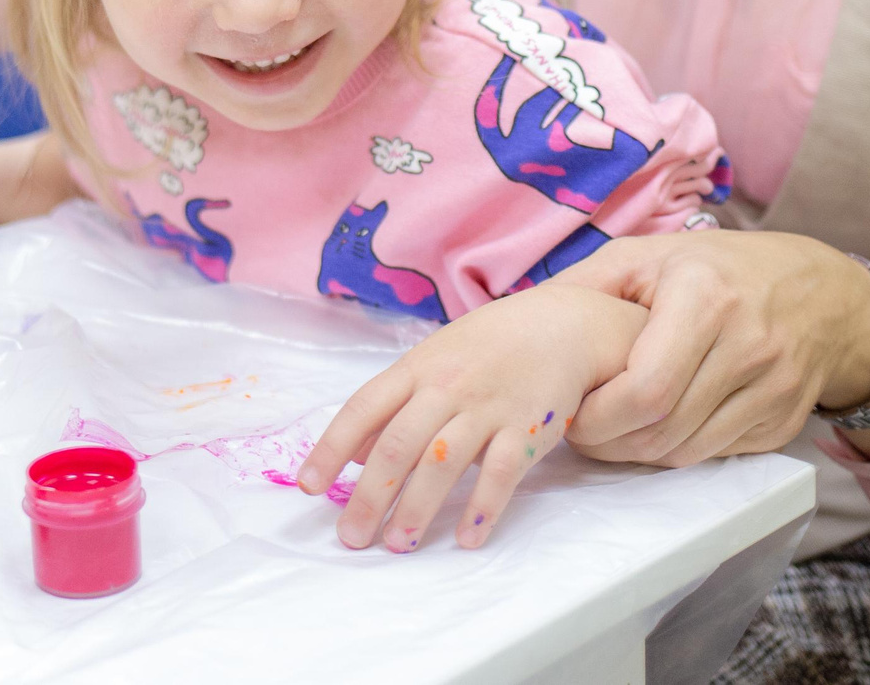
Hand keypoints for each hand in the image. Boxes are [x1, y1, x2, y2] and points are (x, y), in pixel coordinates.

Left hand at [295, 283, 648, 552]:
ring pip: (443, 463)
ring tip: (398, 544)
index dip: (331, 448)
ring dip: (417, 509)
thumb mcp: (432, 361)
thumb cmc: (487, 348)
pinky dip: (481, 509)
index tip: (308, 487)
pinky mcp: (526, 428)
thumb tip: (348, 455)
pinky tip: (466, 539)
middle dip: (370, 496)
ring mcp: (487, 407)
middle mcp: (447, 386)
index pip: (363, 409)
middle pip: (398, 444)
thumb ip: (391, 405)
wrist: (560, 324)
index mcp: (416, 368)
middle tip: (351, 537)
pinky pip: (500, 474)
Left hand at [555, 231, 869, 466]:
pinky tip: (657, 428)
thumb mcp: (649, 254)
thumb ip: (585, 285)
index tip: (571, 412)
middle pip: (663, 430)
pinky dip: (678, 451)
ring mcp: (775, 389)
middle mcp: (749, 344)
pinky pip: (716, 455)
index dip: (599, 416)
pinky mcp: (785, 423)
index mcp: (706, 297)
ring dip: (638, 454)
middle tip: (581, 432)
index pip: (646, 390)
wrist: (823, 292)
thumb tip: (521, 318)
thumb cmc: (719, 268)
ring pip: (687, 452)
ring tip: (611, 431)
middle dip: (609, 443)